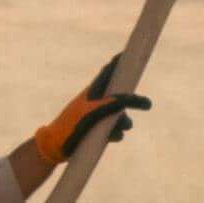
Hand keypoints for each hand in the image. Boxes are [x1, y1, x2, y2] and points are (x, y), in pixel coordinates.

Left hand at [18, 58, 150, 186]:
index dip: (118, 63)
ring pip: (120, 116)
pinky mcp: (98, 131)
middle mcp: (96, 102)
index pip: (108, 73)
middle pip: (120, 96)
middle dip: (132, 102)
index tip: (128, 54)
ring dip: (124, 123)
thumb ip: (109, 104)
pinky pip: (115, 130)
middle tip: (147, 104)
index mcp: (92, 92)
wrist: (55, 147)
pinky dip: (117, 134)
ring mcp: (98, 116)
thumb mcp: (90, 113)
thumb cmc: (70, 126)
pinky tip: (112, 138)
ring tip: (122, 128)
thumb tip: (127, 98)